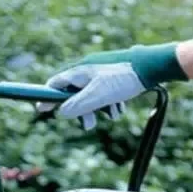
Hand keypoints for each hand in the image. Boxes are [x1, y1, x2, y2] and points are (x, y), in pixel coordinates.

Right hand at [41, 43, 186, 129]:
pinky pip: (105, 94)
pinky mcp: (113, 77)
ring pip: (92, 96)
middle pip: (74, 94)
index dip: (48, 98)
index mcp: (80, 72)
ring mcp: (100, 74)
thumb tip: (62, 113)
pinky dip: (111, 103)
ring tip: (113, 114)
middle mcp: (87, 70)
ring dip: (100, 109)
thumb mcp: (98, 95)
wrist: (151, 67)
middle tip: (90, 124)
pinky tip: (120, 107)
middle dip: (82, 111)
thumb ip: (79, 105)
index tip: (41, 110)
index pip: (56, 84)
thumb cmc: (123, 79)